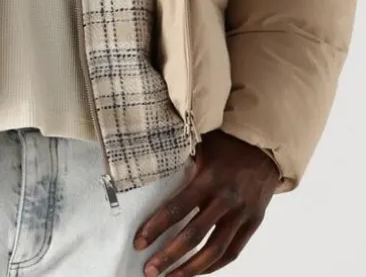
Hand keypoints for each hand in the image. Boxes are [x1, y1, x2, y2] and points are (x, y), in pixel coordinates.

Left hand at [133, 129, 279, 275]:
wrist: (266, 146)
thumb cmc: (227, 142)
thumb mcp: (201, 144)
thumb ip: (182, 161)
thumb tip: (150, 171)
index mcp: (209, 178)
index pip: (177, 209)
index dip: (156, 228)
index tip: (139, 242)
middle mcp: (226, 199)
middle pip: (194, 236)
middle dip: (169, 256)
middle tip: (150, 270)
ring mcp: (242, 214)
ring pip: (215, 250)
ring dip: (191, 268)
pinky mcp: (254, 223)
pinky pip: (233, 251)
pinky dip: (215, 265)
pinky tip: (198, 271)